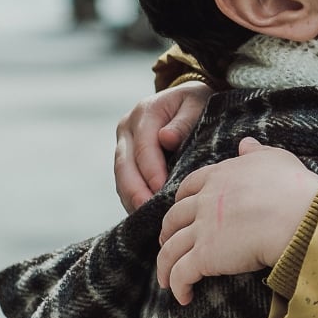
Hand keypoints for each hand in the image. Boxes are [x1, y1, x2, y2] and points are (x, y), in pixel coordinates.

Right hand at [114, 81, 212, 212]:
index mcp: (146, 112)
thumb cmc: (196, 102)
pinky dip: (132, 197)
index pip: (144, 147)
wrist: (186, 100)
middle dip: (135, 191)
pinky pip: (124, 180)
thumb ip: (183, 120)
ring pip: (121, 176)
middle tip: (148, 211)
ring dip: (131, 198)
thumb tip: (166, 138)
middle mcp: (128, 126)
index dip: (151, 171)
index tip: (161, 190)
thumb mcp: (196, 103)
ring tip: (145, 217)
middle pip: (125, 165)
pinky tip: (144, 213)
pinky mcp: (125, 156)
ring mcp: (123, 142)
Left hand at [156, 137, 317, 304]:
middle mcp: (206, 201)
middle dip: (168, 232)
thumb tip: (245, 144)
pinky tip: (183, 296)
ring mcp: (203, 229)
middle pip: (174, 217)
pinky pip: (181, 273)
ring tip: (167, 278)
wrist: (301, 216)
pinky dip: (177, 285)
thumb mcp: (277, 159)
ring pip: (171, 249)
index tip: (182, 210)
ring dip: (165, 265)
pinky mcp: (205, 256)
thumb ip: (256, 152)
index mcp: (220, 176)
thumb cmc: (295, 187)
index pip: (189, 187)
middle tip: (169, 242)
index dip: (181, 200)